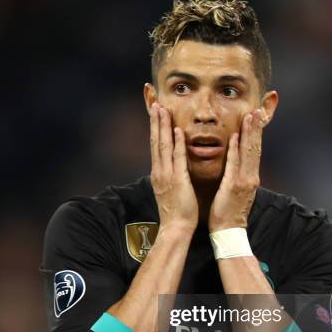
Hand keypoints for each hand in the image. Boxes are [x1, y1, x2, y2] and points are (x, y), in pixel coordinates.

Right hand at [150, 103, 198, 232]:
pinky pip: (177, 158)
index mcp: (158, 173)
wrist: (176, 228)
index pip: (155, 146)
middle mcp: (159, 172)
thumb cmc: (176, 212)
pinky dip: (177, 144)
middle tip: (155, 103)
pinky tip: (177, 131)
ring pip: (163, 146)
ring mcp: (167, 175)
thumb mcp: (169, 190)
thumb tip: (170, 166)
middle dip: (155, 121)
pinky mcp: (178, 180)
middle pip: (155, 141)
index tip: (155, 112)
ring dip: (163, 126)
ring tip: (162, 109)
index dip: (154, 128)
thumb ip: (169, 176)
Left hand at [209, 109, 265, 231]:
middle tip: (258, 109)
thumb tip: (237, 161)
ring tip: (251, 116)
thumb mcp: (236, 190)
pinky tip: (236, 137)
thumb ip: (238, 174)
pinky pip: (235, 164)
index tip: (256, 116)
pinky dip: (236, 150)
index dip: (256, 133)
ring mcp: (244, 181)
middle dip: (256, 128)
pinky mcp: (234, 186)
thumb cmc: (229, 211)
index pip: (254, 150)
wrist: (229, 231)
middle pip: (255, 147)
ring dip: (250, 133)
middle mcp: (250, 176)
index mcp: (250, 177)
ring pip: (248, 152)